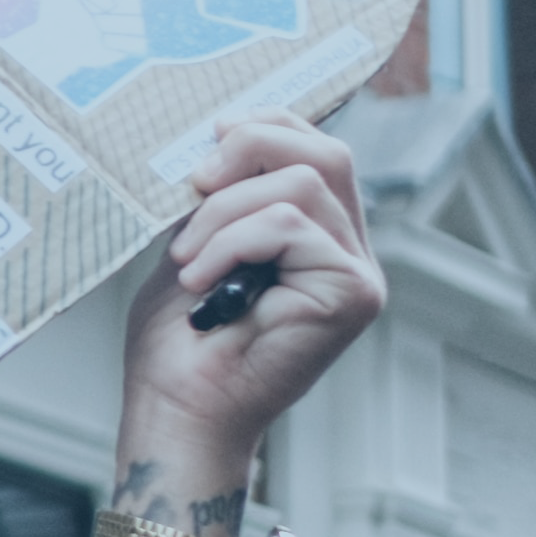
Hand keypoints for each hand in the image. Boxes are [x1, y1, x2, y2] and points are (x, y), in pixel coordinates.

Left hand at [107, 115, 380, 534]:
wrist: (178, 410)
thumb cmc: (179, 341)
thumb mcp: (196, 242)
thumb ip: (222, 194)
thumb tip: (223, 131)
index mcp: (319, 235)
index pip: (316, 150)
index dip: (266, 126)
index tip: (207, 141)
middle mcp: (349, 252)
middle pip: (326, 154)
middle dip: (250, 149)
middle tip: (194, 182)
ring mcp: (358, 274)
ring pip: (300, 186)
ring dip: (224, 212)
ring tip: (188, 258)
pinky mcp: (353, 294)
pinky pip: (288, 225)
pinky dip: (231, 241)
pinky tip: (200, 280)